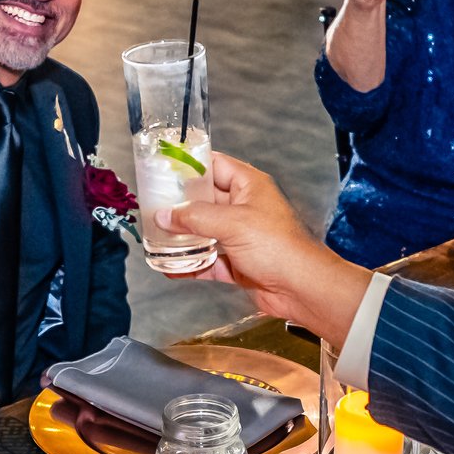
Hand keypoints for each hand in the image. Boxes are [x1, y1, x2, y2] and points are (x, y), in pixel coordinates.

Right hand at [160, 153, 373, 343]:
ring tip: (154, 237)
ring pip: (205, 232)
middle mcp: (245, 208)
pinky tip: (169, 268)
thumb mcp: (232, 223)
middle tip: (151, 206)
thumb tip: (164, 215)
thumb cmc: (277, 247)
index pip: (215, 165)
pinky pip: (209, 260)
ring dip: (182, 237)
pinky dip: (191, 264)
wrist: (302, 288)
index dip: (190, 166)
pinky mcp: (238, 263)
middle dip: (179, 205)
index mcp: (249, 186)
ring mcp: (241, 236)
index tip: (162, 168)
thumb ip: (195, 217)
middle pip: (205, 200)